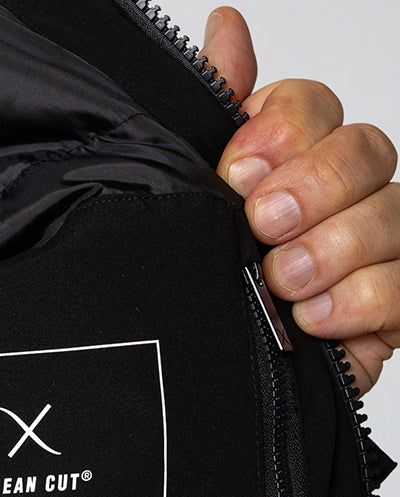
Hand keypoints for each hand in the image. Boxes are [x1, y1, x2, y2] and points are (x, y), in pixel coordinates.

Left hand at [202, 7, 399, 396]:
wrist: (195, 387)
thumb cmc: (198, 288)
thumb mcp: (190, 200)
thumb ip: (213, 114)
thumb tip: (226, 27)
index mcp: (286, 163)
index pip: (314, 108)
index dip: (284, 131)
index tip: (238, 171)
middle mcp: (335, 198)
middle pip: (364, 150)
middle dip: (313, 185)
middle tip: (263, 224)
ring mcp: (369, 253)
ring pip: (391, 213)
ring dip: (331, 248)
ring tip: (282, 281)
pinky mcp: (387, 312)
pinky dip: (357, 300)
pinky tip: (310, 319)